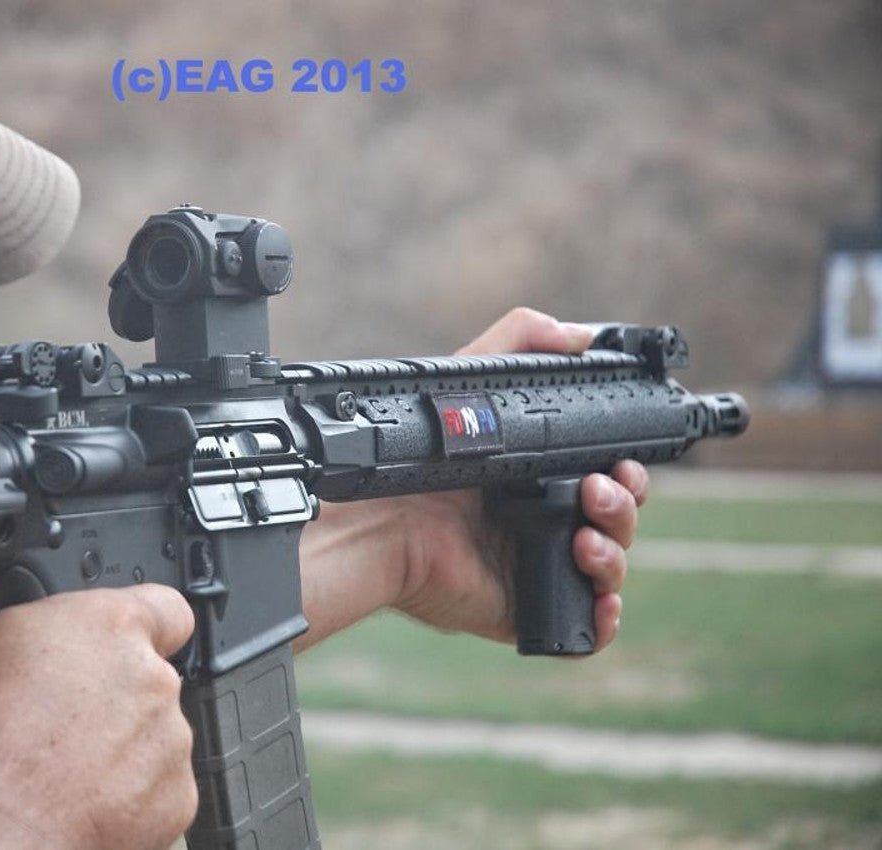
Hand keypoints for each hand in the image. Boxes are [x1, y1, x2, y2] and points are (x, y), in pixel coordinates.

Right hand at [0, 586, 196, 849]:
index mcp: (105, 626)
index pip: (163, 606)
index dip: (142, 626)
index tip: (114, 645)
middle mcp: (150, 679)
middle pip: (147, 677)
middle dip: (110, 694)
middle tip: (54, 721)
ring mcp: (168, 744)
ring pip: (151, 736)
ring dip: (118, 747)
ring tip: (55, 773)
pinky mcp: (174, 803)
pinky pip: (155, 790)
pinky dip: (126, 799)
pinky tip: (73, 806)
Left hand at [391, 308, 647, 650]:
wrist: (378, 521)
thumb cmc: (415, 458)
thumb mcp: (471, 381)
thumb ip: (520, 340)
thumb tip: (580, 335)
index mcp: (538, 475)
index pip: (607, 476)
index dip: (627, 472)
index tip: (626, 460)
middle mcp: (541, 521)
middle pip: (618, 520)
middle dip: (626, 504)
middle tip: (600, 489)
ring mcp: (535, 567)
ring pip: (609, 567)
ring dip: (615, 551)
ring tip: (584, 534)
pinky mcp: (524, 609)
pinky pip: (585, 626)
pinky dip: (604, 616)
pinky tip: (598, 596)